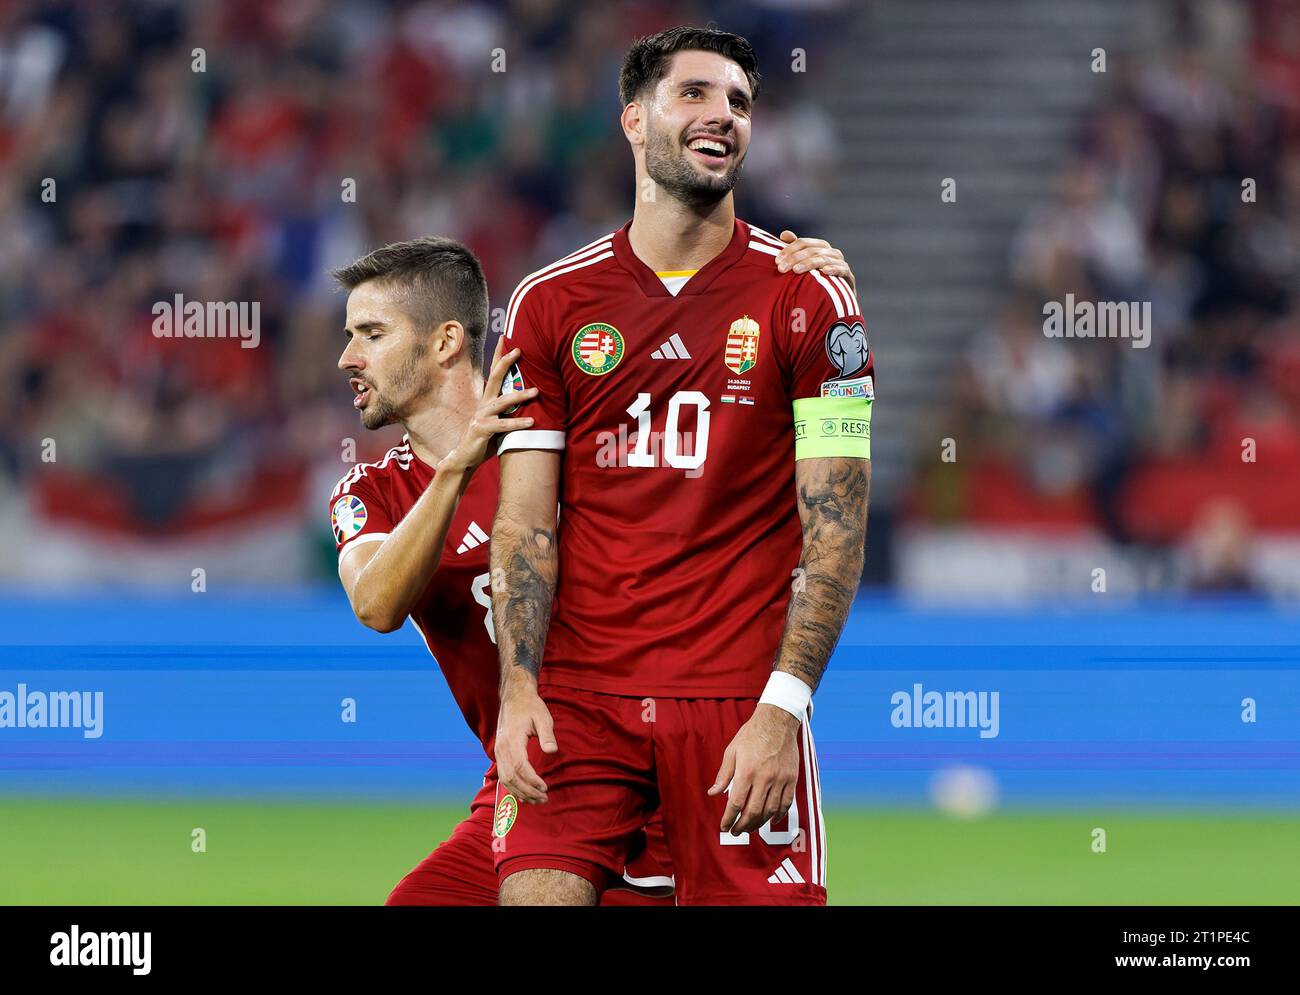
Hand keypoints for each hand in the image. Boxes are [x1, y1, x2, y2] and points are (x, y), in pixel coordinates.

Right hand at [441, 335, 538, 473]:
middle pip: (494, 377)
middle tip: (518, 350)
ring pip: (502, 401)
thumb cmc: (485, 439)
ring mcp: (481, 416)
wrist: (466, 458)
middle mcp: (483, 404)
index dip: (498, 355)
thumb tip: (527, 400)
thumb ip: (509, 410)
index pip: (493, 372)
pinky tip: (532, 422)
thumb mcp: (498, 420)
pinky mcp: (482, 429)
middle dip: (505, 362)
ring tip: (536, 391)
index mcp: (487, 399)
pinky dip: (518, 423)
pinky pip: (503, 425)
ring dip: (520, 395)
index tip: (505, 338)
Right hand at [493, 674, 556, 804]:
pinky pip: (503, 776)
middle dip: (528, 791)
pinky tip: (524, 794)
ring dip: (520, 792)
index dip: (532, 781)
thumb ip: (547, 735)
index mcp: (512, 740)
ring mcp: (498, 752)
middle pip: (511, 777)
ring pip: (505, 779)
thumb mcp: (543, 717)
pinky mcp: (499, 753)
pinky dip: (512, 788)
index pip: (520, 767)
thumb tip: (552, 751)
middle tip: (544, 798)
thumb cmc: (531, 706)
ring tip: (536, 800)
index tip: (545, 788)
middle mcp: (502, 748)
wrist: (514, 697)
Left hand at [708, 703, 800, 835]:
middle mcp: (764, 778)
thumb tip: (713, 793)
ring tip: (749, 828)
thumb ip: (723, 774)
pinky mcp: (791, 778)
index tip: (724, 826)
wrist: (777, 721)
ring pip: (770, 811)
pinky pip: (786, 803)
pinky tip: (770, 820)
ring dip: (759, 824)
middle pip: (753, 811)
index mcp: (746, 771)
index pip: (736, 803)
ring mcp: (780, 779)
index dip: (728, 818)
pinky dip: (778, 815)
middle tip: (735, 831)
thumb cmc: (751, 734)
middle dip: (742, 826)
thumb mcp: (732, 751)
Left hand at [774, 229, 855, 292]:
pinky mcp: (848, 276)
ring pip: (824, 259)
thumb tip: (784, 234)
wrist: (837, 299)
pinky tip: (825, 271)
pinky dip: (834, 269)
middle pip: (812, 250)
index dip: (789, 249)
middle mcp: (831, 252)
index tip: (777, 260)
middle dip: (795, 258)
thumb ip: (795, 250)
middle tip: (781, 268)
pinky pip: (842, 269)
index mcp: (820, 247)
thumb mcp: (804, 264)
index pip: (803, 243)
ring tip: (796, 270)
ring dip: (809, 264)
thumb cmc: (817, 280)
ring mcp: (841, 263)